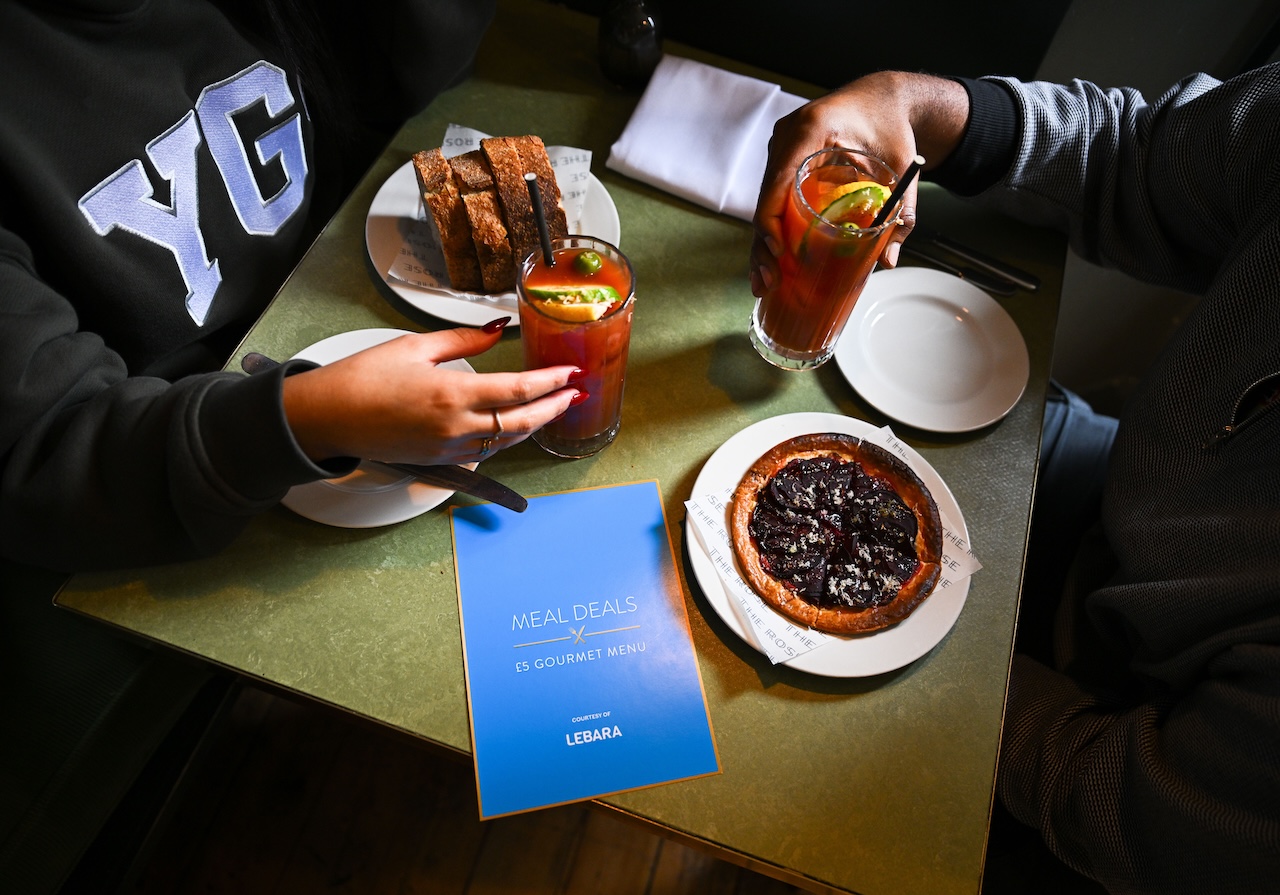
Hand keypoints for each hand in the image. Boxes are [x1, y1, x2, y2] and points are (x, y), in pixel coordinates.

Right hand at [281, 319, 585, 464]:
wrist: (328, 418)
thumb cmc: (363, 378)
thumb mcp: (416, 346)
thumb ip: (464, 340)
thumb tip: (498, 329)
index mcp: (453, 393)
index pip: (518, 390)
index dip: (551, 382)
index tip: (570, 373)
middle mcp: (456, 427)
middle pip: (523, 423)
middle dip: (555, 408)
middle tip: (576, 394)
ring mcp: (449, 449)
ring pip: (507, 442)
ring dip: (535, 425)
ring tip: (554, 408)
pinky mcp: (440, 461)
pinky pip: (485, 453)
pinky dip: (506, 440)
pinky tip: (515, 427)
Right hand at [750, 72, 970, 297]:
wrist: (882, 99)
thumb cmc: (889, 124)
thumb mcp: (902, 166)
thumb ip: (902, 211)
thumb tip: (887, 259)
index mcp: (810, 130)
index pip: (778, 181)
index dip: (771, 221)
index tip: (779, 252)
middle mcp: (787, 137)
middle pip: (764, 199)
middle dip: (763, 244)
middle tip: (768, 282)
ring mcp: (781, 149)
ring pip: (764, 203)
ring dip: (762, 243)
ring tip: (765, 281)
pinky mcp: (783, 161)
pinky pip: (772, 198)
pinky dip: (772, 228)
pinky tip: (772, 260)